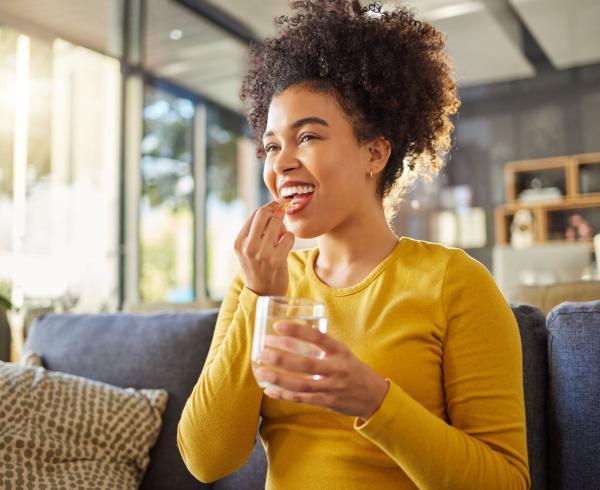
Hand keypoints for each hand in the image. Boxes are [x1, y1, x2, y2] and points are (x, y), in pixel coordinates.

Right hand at [234, 200, 294, 296]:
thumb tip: (277, 207)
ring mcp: (262, 253)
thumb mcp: (249, 249)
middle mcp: (248, 246)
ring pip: (278, 223)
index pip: (255, 214)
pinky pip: (289, 236)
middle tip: (283, 212)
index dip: (270, 206)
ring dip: (283, 227)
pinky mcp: (276, 259)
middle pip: (265, 214)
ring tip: (280, 237)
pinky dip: (290, 238)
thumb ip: (257, 230)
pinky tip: (285, 247)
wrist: (263, 292)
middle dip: (277, 211)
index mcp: (239, 241)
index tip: (279, 203)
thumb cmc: (259, 266)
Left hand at [256, 322, 389, 420]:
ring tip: (261, 372)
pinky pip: (302, 399)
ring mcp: (332, 387)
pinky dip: (285, 394)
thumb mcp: (341, 352)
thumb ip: (321, 346)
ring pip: (302, 384)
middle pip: (307, 364)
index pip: (318, 337)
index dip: (297, 331)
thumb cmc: (352, 369)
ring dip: (279, 379)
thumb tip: (289, 336)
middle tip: (263, 352)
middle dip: (282, 358)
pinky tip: (270, 389)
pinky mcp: (327, 402)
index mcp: (340, 350)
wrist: (374, 396)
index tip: (277, 326)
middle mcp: (337, 368)